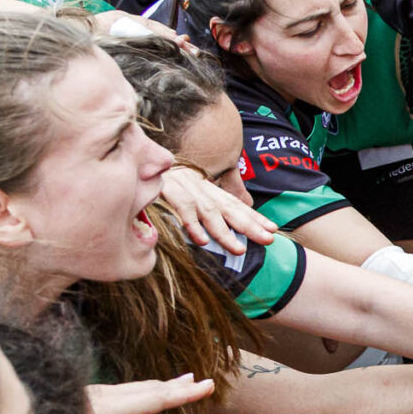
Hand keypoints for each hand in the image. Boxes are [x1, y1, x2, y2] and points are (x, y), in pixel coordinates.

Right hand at [155, 168, 276, 252]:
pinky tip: (202, 241)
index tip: (273, 229)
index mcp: (208, 190)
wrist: (139, 164)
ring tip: (239, 249)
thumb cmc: (166, 184)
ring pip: (210, 213)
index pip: (235, 204)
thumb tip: (224, 222)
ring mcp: (186, 191)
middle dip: (250, 225)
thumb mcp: (190, 193)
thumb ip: (209, 204)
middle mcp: (201, 189)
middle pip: (229, 208)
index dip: (254, 216)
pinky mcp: (167, 194)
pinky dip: (192, 226)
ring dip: (225, 232)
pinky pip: (182, 211)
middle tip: (269, 239)